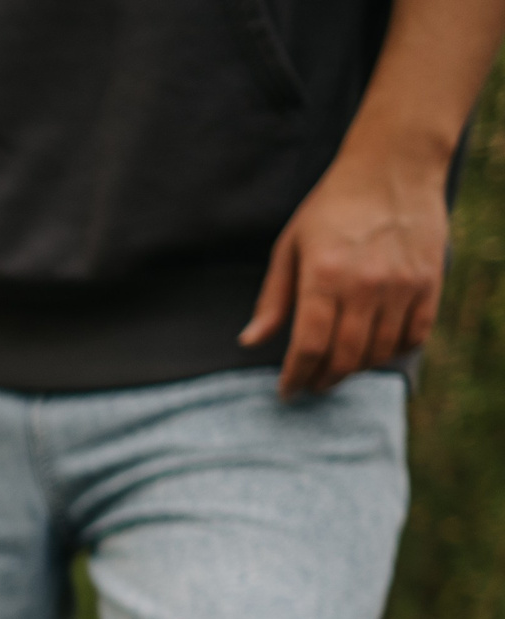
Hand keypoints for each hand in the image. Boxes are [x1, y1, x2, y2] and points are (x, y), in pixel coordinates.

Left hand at [244, 141, 450, 395]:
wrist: (393, 168)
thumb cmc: (332, 207)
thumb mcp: (290, 247)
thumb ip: (273, 299)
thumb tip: (249, 342)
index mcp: (324, 275)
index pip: (308, 347)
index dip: (295, 377)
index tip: (287, 391)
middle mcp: (365, 284)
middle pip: (344, 357)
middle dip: (323, 379)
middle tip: (312, 384)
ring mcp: (402, 284)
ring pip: (378, 352)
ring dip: (356, 369)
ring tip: (339, 367)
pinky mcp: (429, 282)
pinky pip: (414, 335)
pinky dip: (393, 351)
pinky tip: (374, 350)